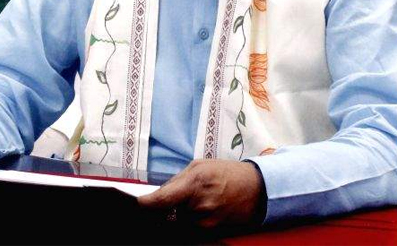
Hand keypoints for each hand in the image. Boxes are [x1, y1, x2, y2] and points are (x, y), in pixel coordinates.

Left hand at [137, 159, 265, 228]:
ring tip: (200, 198)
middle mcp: (199, 204)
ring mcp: (206, 220)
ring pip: (180, 219)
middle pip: (169, 211)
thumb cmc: (227, 173)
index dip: (147, 203)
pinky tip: (205, 206)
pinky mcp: (212, 230)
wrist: (256, 189)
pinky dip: (193, 217)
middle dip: (170, 203)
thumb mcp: (200, 166)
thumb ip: (177, 180)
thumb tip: (158, 194)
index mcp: (194, 182)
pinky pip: (192, 225)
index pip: (162, 199)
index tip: (140, 203)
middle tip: (184, 192)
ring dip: (182, 211)